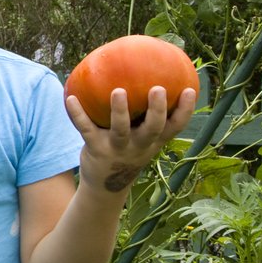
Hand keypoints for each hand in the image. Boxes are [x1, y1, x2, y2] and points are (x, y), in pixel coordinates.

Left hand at [66, 86, 196, 192]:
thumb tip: (145, 76)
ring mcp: (117, 148)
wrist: (104, 186)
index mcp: (153, 141)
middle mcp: (139, 145)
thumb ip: (145, 115)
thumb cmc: (126, 151)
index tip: (191, 90)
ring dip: (119, 111)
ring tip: (118, 91)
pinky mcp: (96, 149)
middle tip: (158, 89)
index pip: (175, 127)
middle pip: (153, 128)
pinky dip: (77, 114)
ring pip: (120, 129)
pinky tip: (70, 98)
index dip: (185, 110)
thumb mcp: (140, 138)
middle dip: (157, 110)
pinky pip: (86, 129)